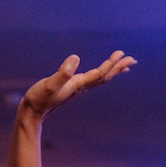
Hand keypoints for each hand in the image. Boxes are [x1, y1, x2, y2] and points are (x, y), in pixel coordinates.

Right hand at [19, 51, 136, 120]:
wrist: (32, 112)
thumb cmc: (39, 98)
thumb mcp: (50, 84)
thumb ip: (63, 73)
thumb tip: (76, 58)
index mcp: (78, 85)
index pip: (100, 74)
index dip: (111, 64)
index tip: (122, 53)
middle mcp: (81, 87)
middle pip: (105, 77)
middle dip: (118, 67)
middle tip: (133, 59)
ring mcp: (77, 89)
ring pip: (100, 79)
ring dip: (113, 71)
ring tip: (125, 65)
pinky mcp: (72, 89)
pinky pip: (92, 80)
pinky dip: (101, 74)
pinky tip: (102, 72)